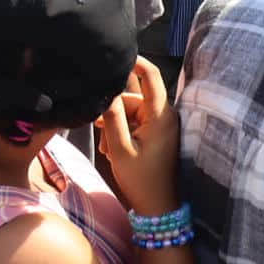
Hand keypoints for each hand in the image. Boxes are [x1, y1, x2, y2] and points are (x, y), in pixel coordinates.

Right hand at [94, 58, 180, 215]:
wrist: (159, 210)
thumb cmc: (141, 181)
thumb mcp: (120, 149)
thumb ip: (112, 117)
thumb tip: (105, 90)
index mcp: (160, 116)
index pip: (150, 75)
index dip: (134, 60)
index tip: (114, 54)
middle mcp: (165, 116)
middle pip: (132, 96)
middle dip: (113, 109)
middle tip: (97, 129)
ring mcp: (162, 125)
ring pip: (130, 110)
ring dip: (115, 124)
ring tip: (106, 147)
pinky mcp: (158, 134)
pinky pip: (135, 122)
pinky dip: (122, 131)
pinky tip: (113, 149)